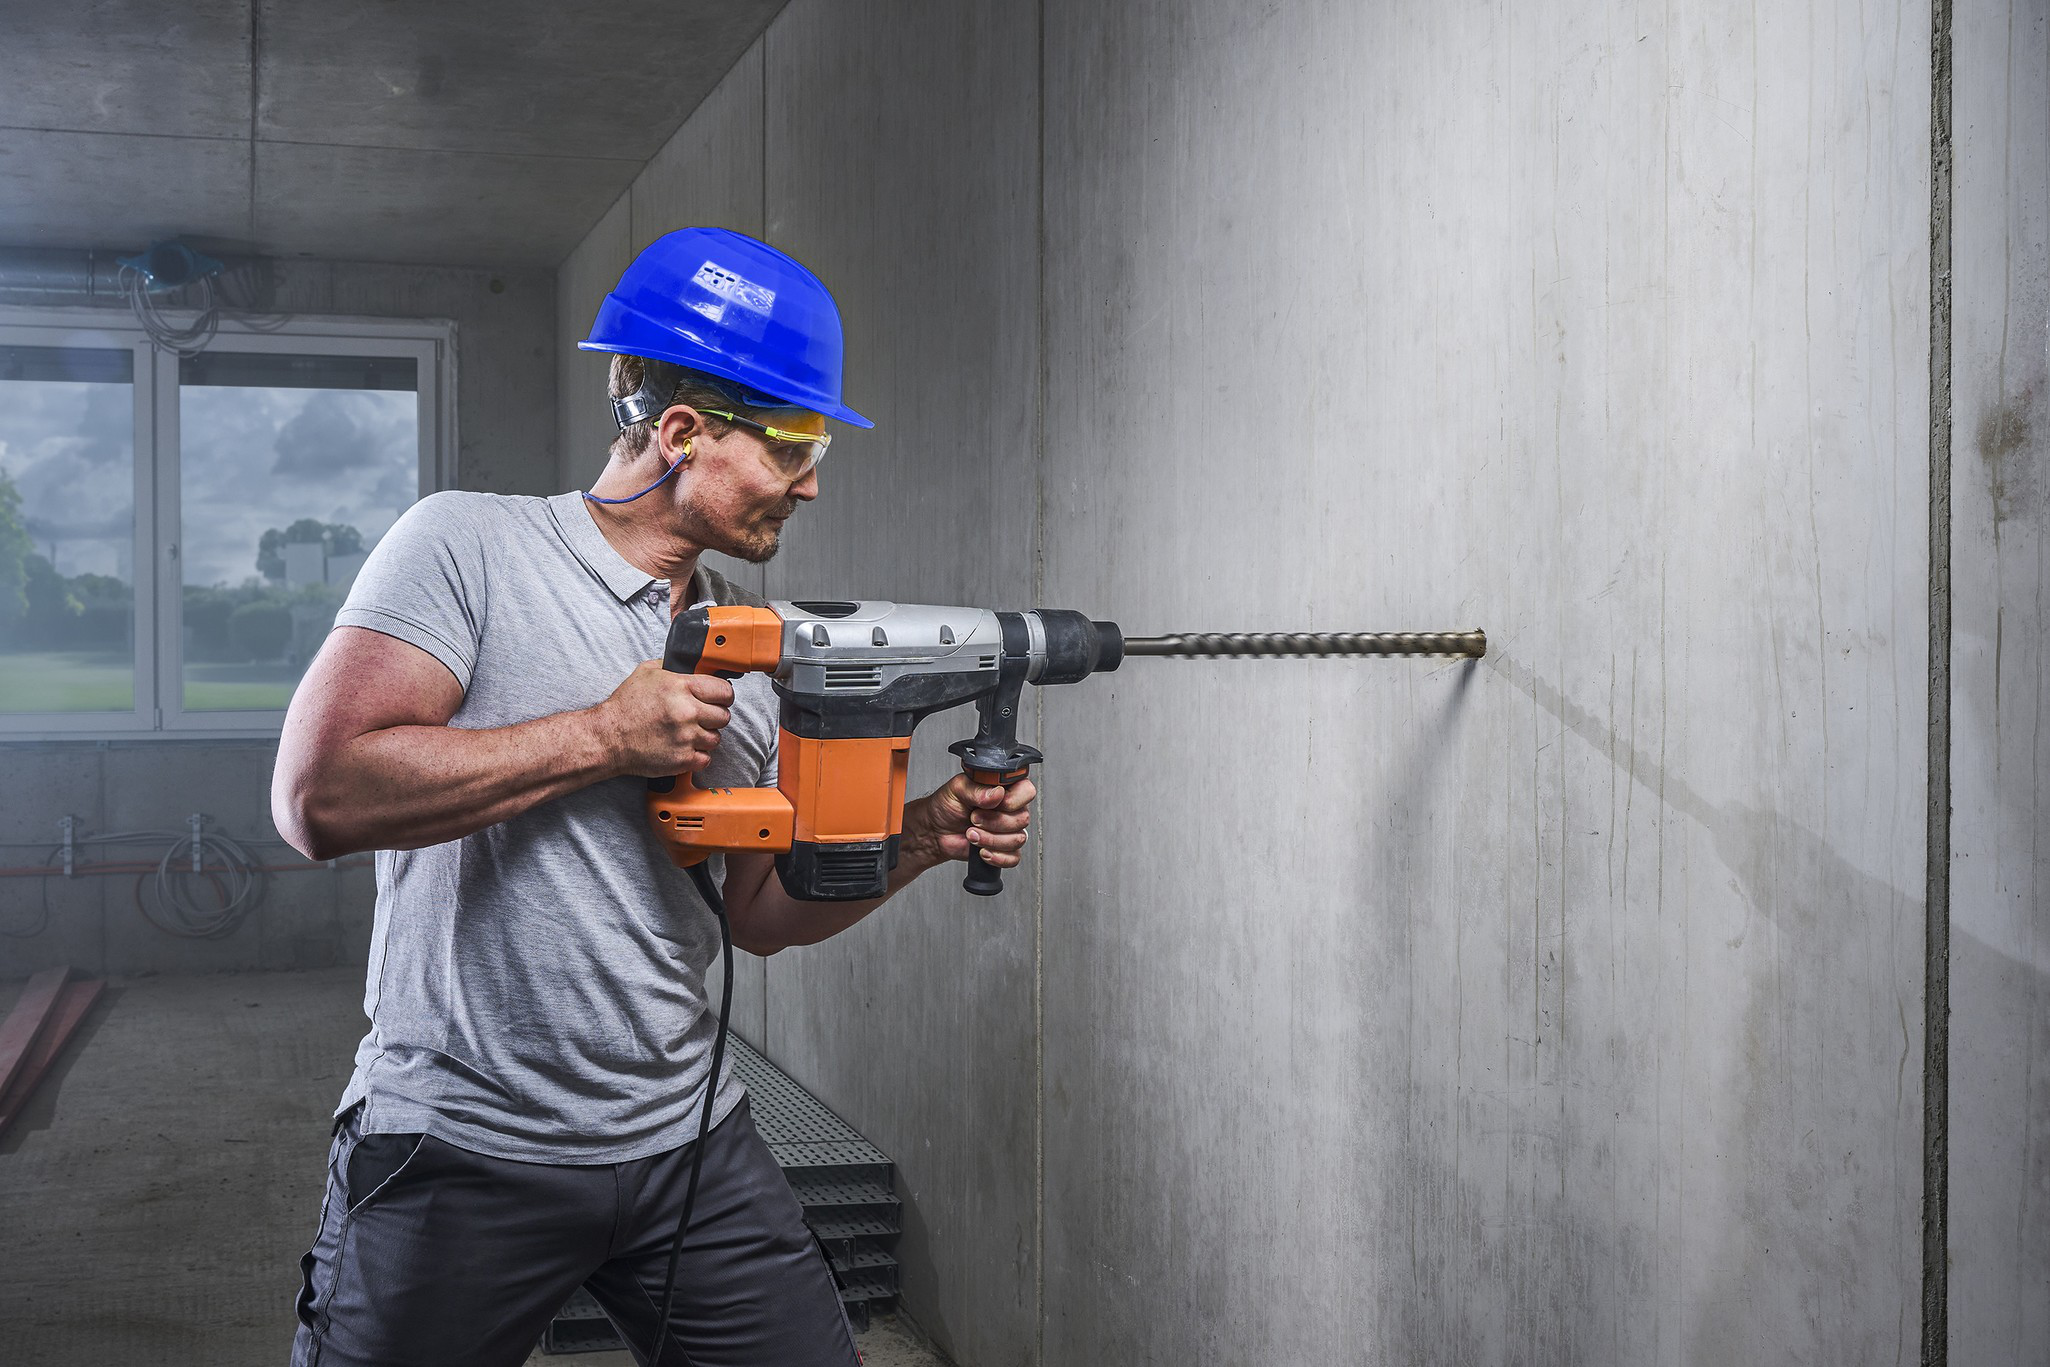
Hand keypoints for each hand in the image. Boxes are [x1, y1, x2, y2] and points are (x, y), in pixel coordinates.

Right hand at [593, 661, 733, 776]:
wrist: (608, 738)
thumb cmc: (625, 707)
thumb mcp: (646, 673)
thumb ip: (671, 666)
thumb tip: (692, 664)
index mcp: (681, 687)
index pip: (724, 691)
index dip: (724, 695)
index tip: (719, 699)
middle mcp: (687, 712)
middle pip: (724, 716)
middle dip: (715, 716)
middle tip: (701, 717)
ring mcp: (686, 737)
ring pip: (716, 739)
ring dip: (705, 737)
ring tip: (689, 733)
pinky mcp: (682, 759)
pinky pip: (706, 759)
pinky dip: (697, 756)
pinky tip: (684, 748)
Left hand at [909, 772, 1036, 869]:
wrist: (935, 831)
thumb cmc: (947, 806)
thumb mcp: (958, 789)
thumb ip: (978, 789)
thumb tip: (997, 793)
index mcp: (1004, 788)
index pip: (1026, 791)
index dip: (1012, 800)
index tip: (992, 803)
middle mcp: (1011, 808)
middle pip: (1022, 818)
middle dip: (994, 822)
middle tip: (974, 818)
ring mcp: (1009, 830)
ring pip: (1018, 839)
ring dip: (991, 839)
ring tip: (972, 833)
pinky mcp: (1005, 850)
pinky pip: (1013, 857)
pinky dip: (996, 856)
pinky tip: (982, 850)